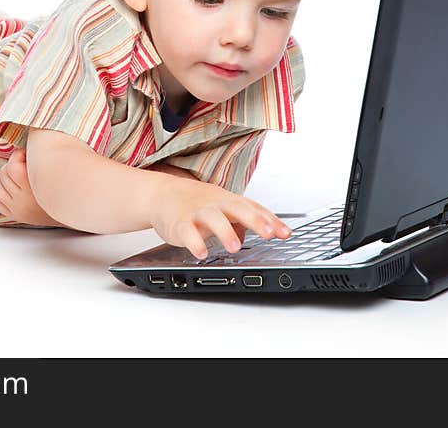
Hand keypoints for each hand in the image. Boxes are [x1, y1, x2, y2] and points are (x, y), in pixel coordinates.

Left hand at [0, 147, 67, 227]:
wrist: (75, 209)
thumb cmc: (69, 184)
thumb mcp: (59, 167)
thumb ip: (45, 153)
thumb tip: (34, 132)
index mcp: (33, 187)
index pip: (12, 166)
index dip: (17, 155)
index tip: (26, 154)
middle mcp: (23, 200)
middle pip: (3, 174)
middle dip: (11, 165)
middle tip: (24, 164)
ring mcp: (18, 209)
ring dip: (3, 178)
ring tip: (17, 176)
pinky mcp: (16, 216)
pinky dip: (0, 193)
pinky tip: (12, 189)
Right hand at [149, 178, 291, 259]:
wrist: (161, 193)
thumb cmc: (196, 201)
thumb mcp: (222, 207)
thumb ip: (243, 219)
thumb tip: (261, 231)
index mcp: (229, 201)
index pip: (254, 209)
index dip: (271, 221)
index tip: (286, 233)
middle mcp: (216, 204)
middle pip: (237, 208)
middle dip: (254, 220)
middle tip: (268, 234)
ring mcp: (197, 212)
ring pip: (213, 218)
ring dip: (225, 232)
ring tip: (235, 247)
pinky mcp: (179, 223)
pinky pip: (187, 232)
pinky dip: (193, 242)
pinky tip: (200, 253)